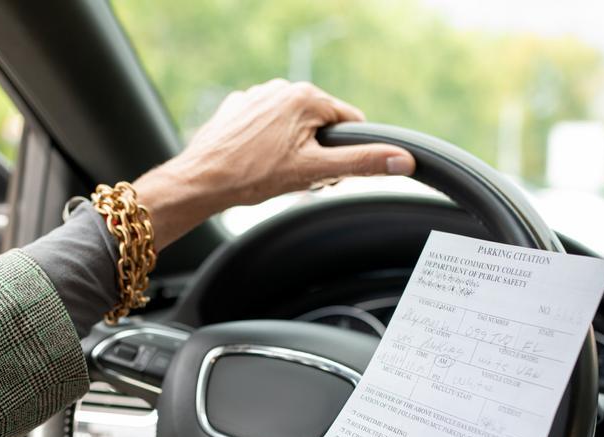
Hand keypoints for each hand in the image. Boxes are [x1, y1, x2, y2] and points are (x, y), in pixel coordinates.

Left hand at [132, 80, 415, 247]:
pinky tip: (253, 163)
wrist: (201, 181)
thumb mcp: (315, 172)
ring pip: (293, 125)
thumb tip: (402, 159)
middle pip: (320, 124)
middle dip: (317, 152)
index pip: (350, 121)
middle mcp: (281, 87)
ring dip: (292, 148)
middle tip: (296, 177)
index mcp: (307, 97)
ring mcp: (256, 95)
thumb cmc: (254, 177)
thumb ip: (361, 163)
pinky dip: (266, 144)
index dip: (345, 152)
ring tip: (272, 172)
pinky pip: (266, 125)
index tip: (326, 173)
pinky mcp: (237, 107)